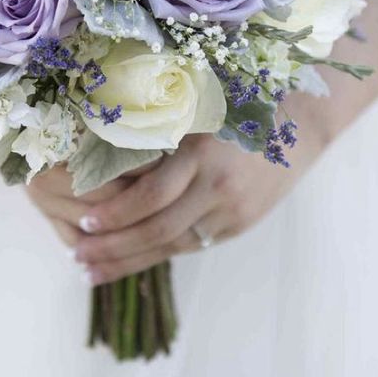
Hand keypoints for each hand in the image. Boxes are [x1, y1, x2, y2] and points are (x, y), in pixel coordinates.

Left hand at [27, 98, 329, 283]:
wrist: (300, 125)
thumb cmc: (235, 105)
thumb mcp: (197, 110)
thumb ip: (158, 133)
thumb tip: (98, 155)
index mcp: (201, 151)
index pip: (150, 195)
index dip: (115, 213)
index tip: (82, 221)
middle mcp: (217, 185)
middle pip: (157, 228)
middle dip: (112, 246)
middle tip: (77, 257)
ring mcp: (231, 210)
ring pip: (172, 245)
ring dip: (128, 261)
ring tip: (92, 271)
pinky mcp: (238, 225)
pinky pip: (190, 245)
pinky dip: (156, 255)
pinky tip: (129, 262)